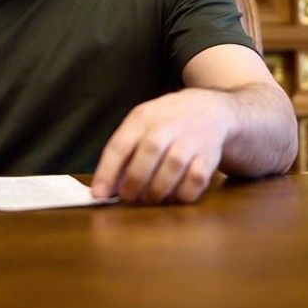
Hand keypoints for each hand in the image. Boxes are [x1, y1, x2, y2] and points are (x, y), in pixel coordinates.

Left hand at [90, 88, 229, 204]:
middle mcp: (167, 126)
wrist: (208, 108)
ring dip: (158, 190)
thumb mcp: (140, 125)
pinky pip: (196, 179)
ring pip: (173, 168)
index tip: (98, 194)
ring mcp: (190, 139)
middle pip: (149, 154)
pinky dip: (183, 194)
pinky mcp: (209, 155)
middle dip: (135, 182)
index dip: (107, 172)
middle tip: (128, 197)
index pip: (120, 145)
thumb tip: (106, 187)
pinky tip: (174, 196)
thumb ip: (124, 152)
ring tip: (150, 198)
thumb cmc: (165, 122)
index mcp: (142, 118)